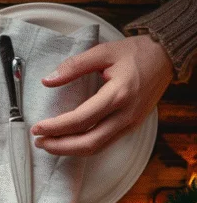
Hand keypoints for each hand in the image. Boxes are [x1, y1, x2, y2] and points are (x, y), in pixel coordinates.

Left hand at [32, 34, 172, 156]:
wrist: (166, 56)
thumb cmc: (136, 53)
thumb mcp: (103, 52)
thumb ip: (74, 66)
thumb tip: (47, 80)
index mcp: (119, 94)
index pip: (81, 119)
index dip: (56, 127)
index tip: (37, 128)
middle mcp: (126, 114)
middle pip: (89, 142)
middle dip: (60, 146)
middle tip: (39, 141)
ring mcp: (130, 123)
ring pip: (97, 147)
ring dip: (70, 150)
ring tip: (49, 144)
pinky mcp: (131, 126)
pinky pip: (104, 143)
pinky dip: (83, 146)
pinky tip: (68, 141)